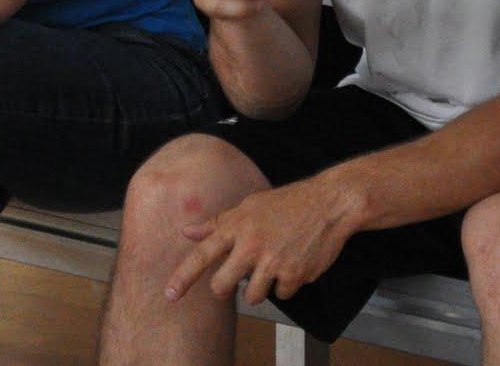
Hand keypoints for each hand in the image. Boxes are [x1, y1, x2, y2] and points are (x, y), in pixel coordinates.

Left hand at [164, 179, 353, 305]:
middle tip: (235, 280)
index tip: (170, 295)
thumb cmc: (289, 202)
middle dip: (225, 289)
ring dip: (259, 288)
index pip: (202, 255)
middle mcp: (252, 245)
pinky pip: (281, 295)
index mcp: (237, 225)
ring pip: (252, 296)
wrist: (329, 203)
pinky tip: (293, 264)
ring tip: (271, 266)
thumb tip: (187, 231)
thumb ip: (218, 222)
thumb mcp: (250, 205)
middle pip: (222, 286)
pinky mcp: (294, 275)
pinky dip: (286, 285)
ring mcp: (273, 262)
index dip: (183, 277)